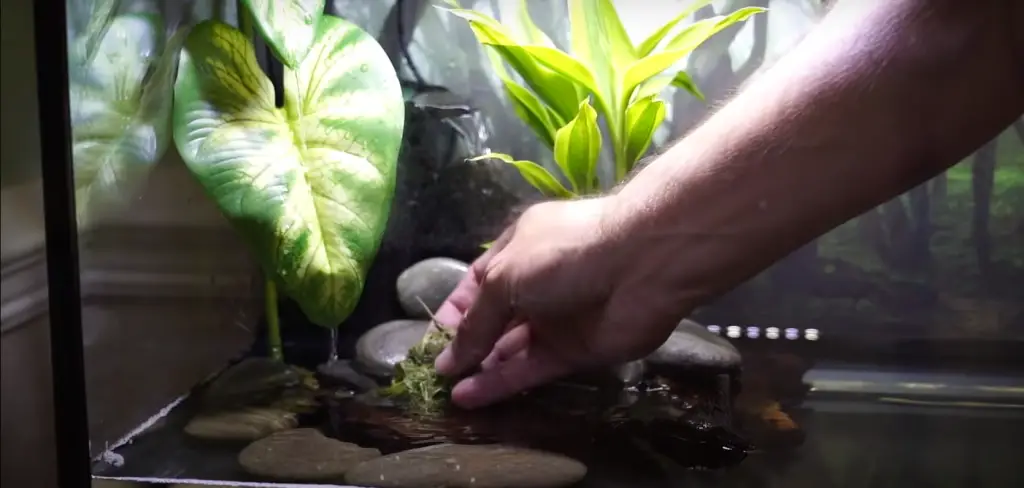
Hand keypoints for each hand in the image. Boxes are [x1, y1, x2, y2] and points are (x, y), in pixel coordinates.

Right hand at [432, 197, 690, 408]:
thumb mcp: (504, 277)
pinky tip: (468, 397)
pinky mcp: (572, 352)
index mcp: (517, 249)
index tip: (432, 340)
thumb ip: (475, 323)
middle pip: (493, 320)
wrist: (640, 266)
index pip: (477, 283)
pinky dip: (499, 383)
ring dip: (479, 369)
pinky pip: (529, 370)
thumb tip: (447, 360)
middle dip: (465, 345)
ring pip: (509, 349)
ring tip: (445, 391)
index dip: (454, 310)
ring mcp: (555, 320)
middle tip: (434, 374)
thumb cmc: (563, 254)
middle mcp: (535, 284)